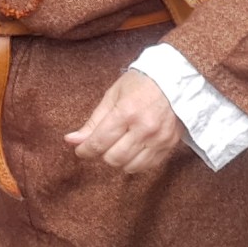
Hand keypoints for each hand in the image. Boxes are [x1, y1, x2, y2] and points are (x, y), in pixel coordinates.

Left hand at [67, 69, 185, 174]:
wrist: (176, 79)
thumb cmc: (141, 83)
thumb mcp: (112, 95)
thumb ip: (93, 121)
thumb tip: (71, 140)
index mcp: (126, 112)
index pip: (99, 142)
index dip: (85, 150)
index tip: (80, 150)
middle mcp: (144, 128)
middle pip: (113, 158)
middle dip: (102, 153)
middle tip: (102, 143)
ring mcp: (159, 139)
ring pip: (130, 166)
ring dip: (119, 160)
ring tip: (118, 145)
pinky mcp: (169, 145)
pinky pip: (147, 166)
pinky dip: (135, 162)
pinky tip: (133, 149)